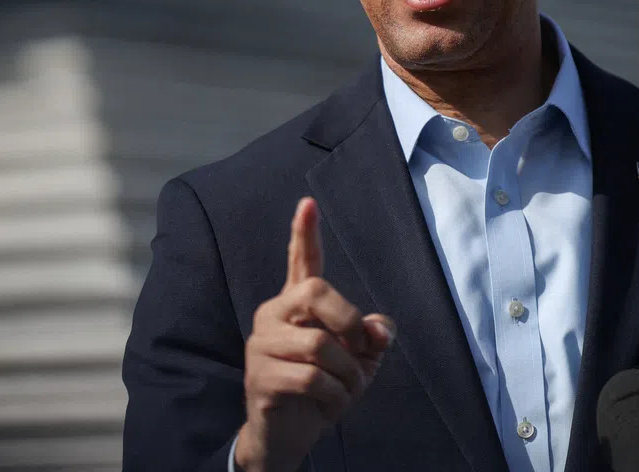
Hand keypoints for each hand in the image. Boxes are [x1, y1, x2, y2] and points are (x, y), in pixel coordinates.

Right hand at [235, 198, 395, 471]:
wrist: (290, 436)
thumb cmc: (325, 388)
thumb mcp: (361, 359)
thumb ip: (373, 335)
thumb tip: (378, 329)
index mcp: (298, 304)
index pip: (301, 261)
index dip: (304, 232)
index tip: (308, 203)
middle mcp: (275, 315)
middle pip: (315, 291)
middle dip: (350, 320)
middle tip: (362, 349)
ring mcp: (262, 344)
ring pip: (319, 344)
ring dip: (348, 372)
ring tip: (348, 388)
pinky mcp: (260, 377)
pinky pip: (312, 378)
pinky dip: (336, 395)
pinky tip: (332, 404)